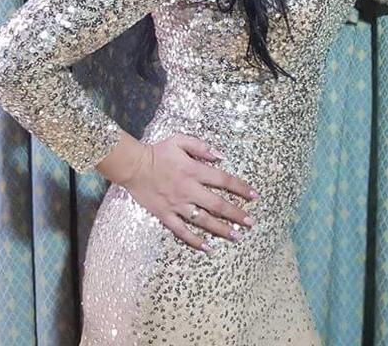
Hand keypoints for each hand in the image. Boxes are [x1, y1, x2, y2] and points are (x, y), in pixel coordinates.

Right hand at [121, 133, 258, 252]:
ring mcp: (177, 204)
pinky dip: (194, 241)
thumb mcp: (180, 140)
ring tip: (236, 237)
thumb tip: (220, 156)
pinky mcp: (165, 215)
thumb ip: (201, 147)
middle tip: (250, 223)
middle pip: (217, 204)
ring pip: (203, 221)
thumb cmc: (158, 151)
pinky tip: (207, 248)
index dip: (240, 188)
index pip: (223, 180)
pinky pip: (181, 231)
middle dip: (236, 214)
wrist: (133, 165)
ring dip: (221, 229)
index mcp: (194, 170)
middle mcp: (188, 189)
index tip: (254, 195)